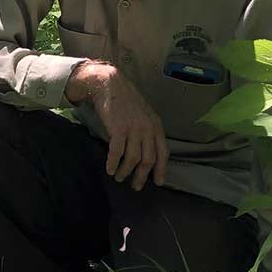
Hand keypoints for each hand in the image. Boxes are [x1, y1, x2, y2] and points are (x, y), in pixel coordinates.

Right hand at [66, 60, 168, 190]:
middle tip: (135, 186)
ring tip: (118, 177)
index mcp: (156, 125)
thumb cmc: (125, 101)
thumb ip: (147, 131)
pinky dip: (113, 163)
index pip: (163, 152)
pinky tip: (109, 169)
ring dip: (125, 172)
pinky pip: (117, 152)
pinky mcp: (118, 129)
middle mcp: (147, 128)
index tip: (158, 182)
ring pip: (133, 159)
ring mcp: (133, 129)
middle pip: (148, 159)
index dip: (161, 169)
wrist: (110, 84)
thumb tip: (145, 152)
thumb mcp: (143, 114)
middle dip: (141, 176)